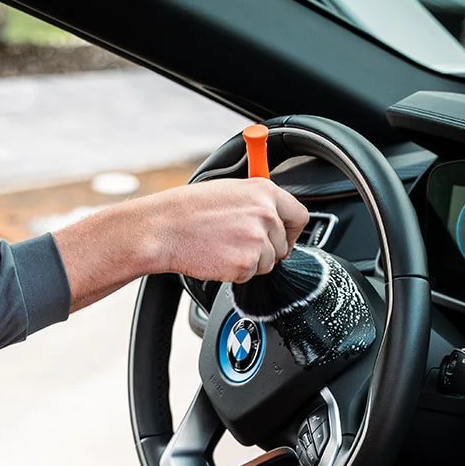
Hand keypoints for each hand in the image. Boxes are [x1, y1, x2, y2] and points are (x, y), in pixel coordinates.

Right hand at [134, 178, 309, 281]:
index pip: (299, 216)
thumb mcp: (229, 190)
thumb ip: (257, 201)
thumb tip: (274, 214)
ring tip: (223, 247)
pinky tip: (217, 256)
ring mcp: (257, 241)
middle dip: (267, 250)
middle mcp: (265, 214)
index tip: (283, 237)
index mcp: (264, 191)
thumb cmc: (189, 209)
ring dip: (250, 261)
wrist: (164, 229)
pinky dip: (235, 272)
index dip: (292, 231)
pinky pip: (250, 275)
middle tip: (240, 245)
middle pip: (284, 244)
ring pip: (268, 263)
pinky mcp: (245, 264)